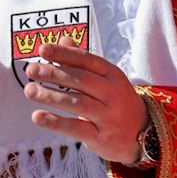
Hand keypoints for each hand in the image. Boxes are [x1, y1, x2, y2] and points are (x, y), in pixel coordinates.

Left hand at [24, 42, 148, 162]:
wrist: (146, 134)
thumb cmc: (118, 102)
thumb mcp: (106, 79)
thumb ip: (82, 61)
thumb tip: (63, 39)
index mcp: (113, 75)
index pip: (87, 60)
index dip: (64, 54)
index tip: (42, 49)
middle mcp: (112, 94)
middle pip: (81, 80)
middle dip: (54, 73)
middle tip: (31, 70)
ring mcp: (108, 117)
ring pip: (78, 103)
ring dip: (51, 96)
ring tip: (29, 90)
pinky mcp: (102, 138)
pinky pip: (77, 129)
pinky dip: (56, 122)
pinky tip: (38, 116)